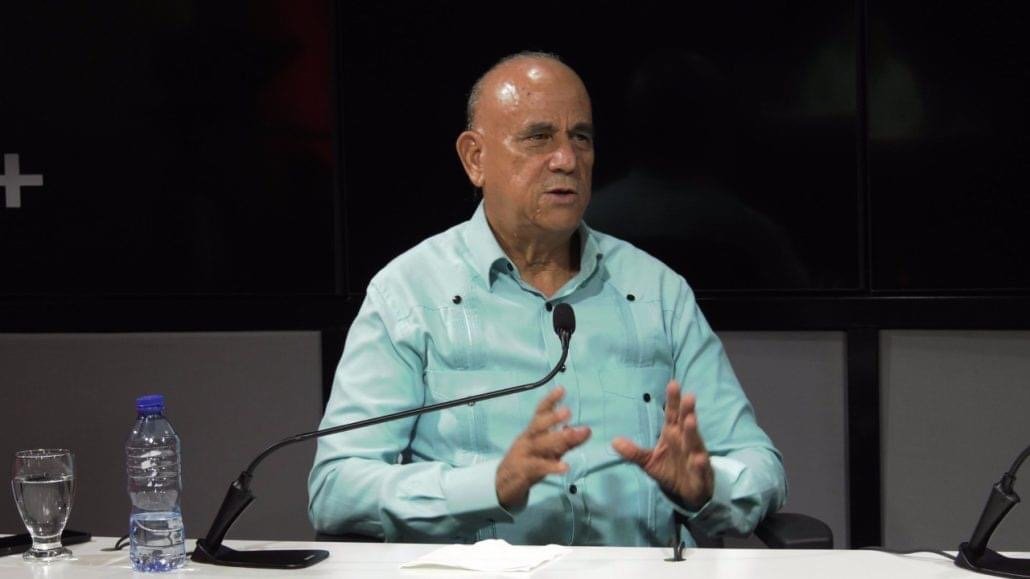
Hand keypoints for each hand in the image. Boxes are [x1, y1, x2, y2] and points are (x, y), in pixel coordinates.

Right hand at [495, 386, 590, 508]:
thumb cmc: (529, 462)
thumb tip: (586, 430)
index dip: (549, 401)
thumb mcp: (548, 450)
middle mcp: (527, 440)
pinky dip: (551, 466)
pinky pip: (538, 467)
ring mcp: (524, 456)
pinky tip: (565, 466)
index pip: (540, 413)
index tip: (561, 390)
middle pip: (537, 426)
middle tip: (568, 411)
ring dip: (556, 439)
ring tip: (573, 434)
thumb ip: (566, 441)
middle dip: (552, 418)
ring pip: (539, 445)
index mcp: (532, 432)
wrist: (504, 485)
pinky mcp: (524, 472)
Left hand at [612, 380, 713, 508]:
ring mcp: (695, 456)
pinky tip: (698, 458)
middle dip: (687, 411)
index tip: (673, 384)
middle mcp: (685, 441)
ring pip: (695, 442)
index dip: (673, 400)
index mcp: (673, 434)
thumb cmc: (670, 470)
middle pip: (686, 423)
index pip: (673, 414)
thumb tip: (613, 441)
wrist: (689, 492)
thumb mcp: (649, 462)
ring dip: (693, 432)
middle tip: (688, 397)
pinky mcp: (701, 473)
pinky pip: (700, 468)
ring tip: (691, 420)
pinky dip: (700, 463)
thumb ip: (634, 452)